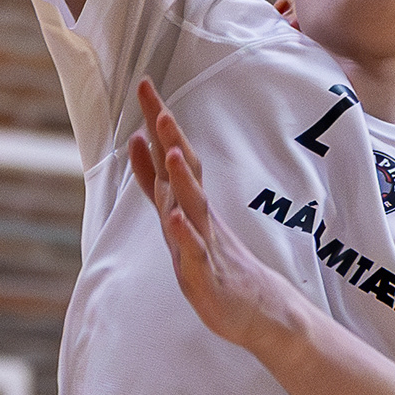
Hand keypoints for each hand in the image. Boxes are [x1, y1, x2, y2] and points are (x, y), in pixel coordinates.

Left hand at [126, 78, 291, 351]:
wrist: (257, 310)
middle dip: (171, 139)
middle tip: (159, 107)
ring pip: (193, 207)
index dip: (157, 121)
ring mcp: (206, 242)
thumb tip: (137, 139)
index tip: (144, 84)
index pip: (172, 152)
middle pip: (185, 171)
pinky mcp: (207, 273)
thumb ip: (154, 180)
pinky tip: (175, 219)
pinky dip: (186, 236)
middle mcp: (199, 215)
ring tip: (170, 152)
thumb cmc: (214, 260)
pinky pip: (196, 253)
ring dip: (181, 180)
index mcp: (189, 201)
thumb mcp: (178, 215)